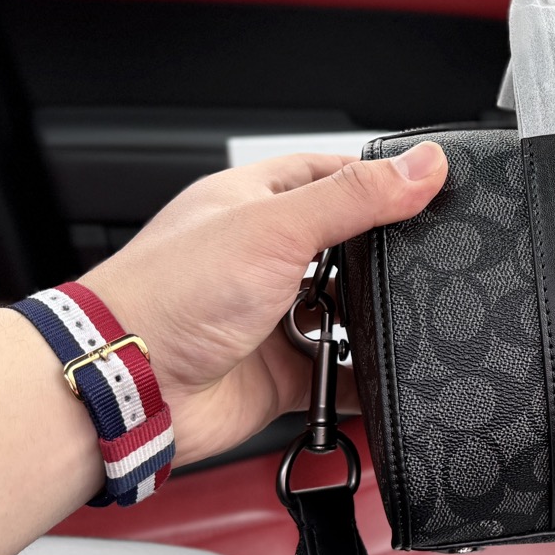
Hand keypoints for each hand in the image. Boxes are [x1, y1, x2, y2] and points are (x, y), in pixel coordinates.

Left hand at [85, 144, 445, 466]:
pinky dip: (360, 381)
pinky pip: (335, 378)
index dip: (375, 181)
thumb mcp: (275, 227)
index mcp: (251, 202)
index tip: (425, 190)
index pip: (327, 175)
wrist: (130, 388)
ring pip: (344, 314)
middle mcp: (260, 258)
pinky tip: (380, 377)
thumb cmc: (168, 295)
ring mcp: (269, 316)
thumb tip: (423, 166)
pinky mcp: (276, 373)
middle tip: (412, 265)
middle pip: (343, 248)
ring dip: (368, 323)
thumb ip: (355, 198)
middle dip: (378, 261)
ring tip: (386, 321)